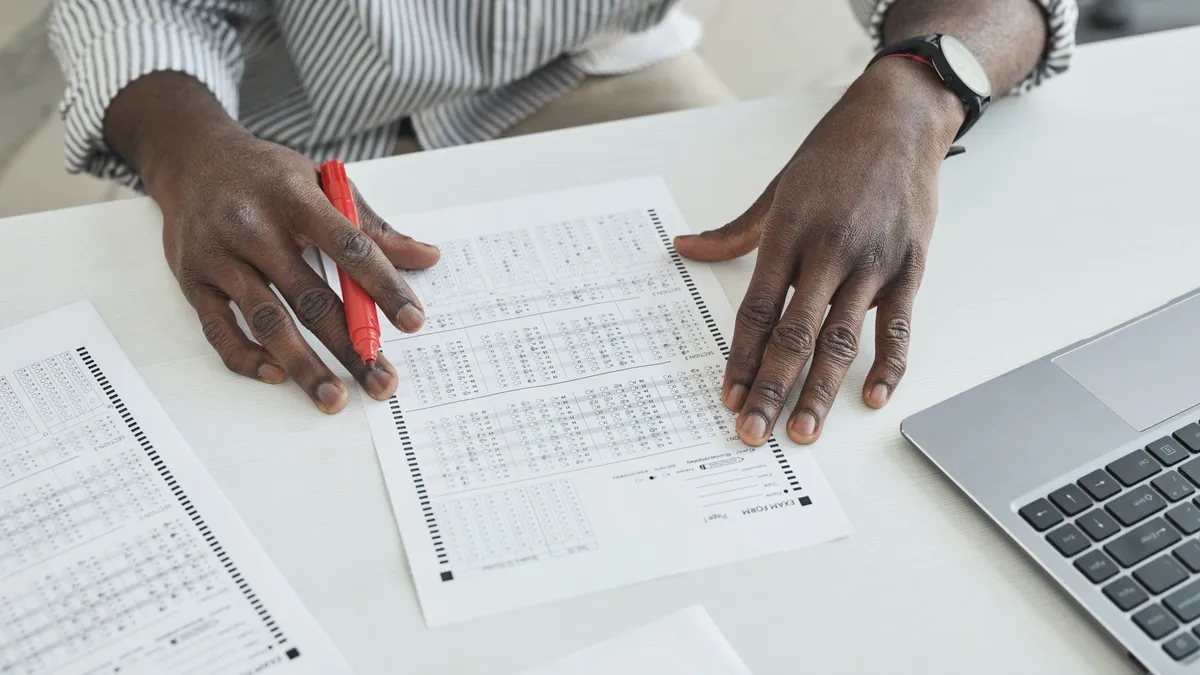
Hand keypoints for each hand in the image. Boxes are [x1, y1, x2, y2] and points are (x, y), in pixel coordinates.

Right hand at [153, 131, 438, 412]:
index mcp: (294, 198)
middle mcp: (252, 226)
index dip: (383, 286)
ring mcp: (219, 256)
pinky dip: (248, 358)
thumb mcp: (322, 183)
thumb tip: (427, 257)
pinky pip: (220, 330)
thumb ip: (372, 226)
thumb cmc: (267, 175)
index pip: (349, 246)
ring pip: (267, 321)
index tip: (412, 321)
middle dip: (350, 346)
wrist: (191, 156)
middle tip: (382, 381)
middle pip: (310, 297)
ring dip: (304, 365)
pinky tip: (278, 376)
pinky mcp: (193, 281)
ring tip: (334, 397)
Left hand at [674, 58, 963, 445]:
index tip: (729, 398)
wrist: (898, 119)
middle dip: (771, 390)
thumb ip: (732, 232)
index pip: (757, 311)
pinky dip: (887, 366)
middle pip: (793, 335)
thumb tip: (685, 247)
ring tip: (803, 431)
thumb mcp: (776, 190)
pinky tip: (871, 398)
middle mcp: (829, 251)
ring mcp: (873, 263)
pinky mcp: (910, 267)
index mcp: (789, 233)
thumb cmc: (833, 154)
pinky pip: (897, 328)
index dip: (741, 360)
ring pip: (841, 340)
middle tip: (755, 434)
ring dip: (820, 392)